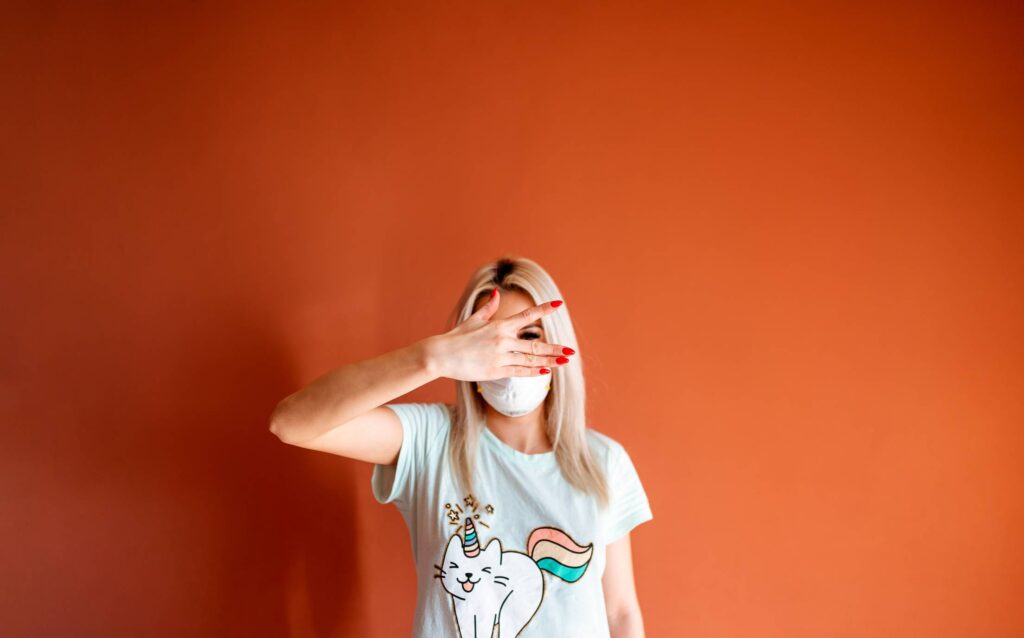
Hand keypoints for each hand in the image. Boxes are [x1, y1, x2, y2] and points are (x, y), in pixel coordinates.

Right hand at [425, 289, 573, 380]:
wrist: (440, 356)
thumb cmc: (456, 337)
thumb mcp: (473, 320)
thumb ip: (489, 308)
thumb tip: (498, 292)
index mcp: (499, 326)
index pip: (527, 316)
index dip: (544, 309)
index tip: (558, 305)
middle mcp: (503, 341)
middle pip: (535, 345)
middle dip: (554, 348)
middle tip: (570, 351)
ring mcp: (500, 357)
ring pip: (530, 360)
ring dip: (549, 361)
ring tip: (564, 361)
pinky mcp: (495, 371)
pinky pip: (519, 371)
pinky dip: (533, 372)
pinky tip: (545, 371)